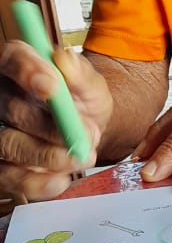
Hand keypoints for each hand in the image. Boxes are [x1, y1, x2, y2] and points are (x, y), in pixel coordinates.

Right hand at [0, 42, 112, 201]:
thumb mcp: (91, 85)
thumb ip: (80, 74)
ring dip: (47, 156)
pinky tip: (60, 179)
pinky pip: (9, 177)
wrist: (87, 132)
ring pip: (7, 144)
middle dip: (50, 126)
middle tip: (86, 134)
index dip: (26, 72)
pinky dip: (36, 182)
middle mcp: (2, 96)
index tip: (51, 86)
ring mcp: (0, 132)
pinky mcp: (3, 165)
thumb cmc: (82, 101)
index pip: (11, 60)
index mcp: (20, 65)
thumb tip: (64, 60)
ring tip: (81, 157)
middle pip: (11, 109)